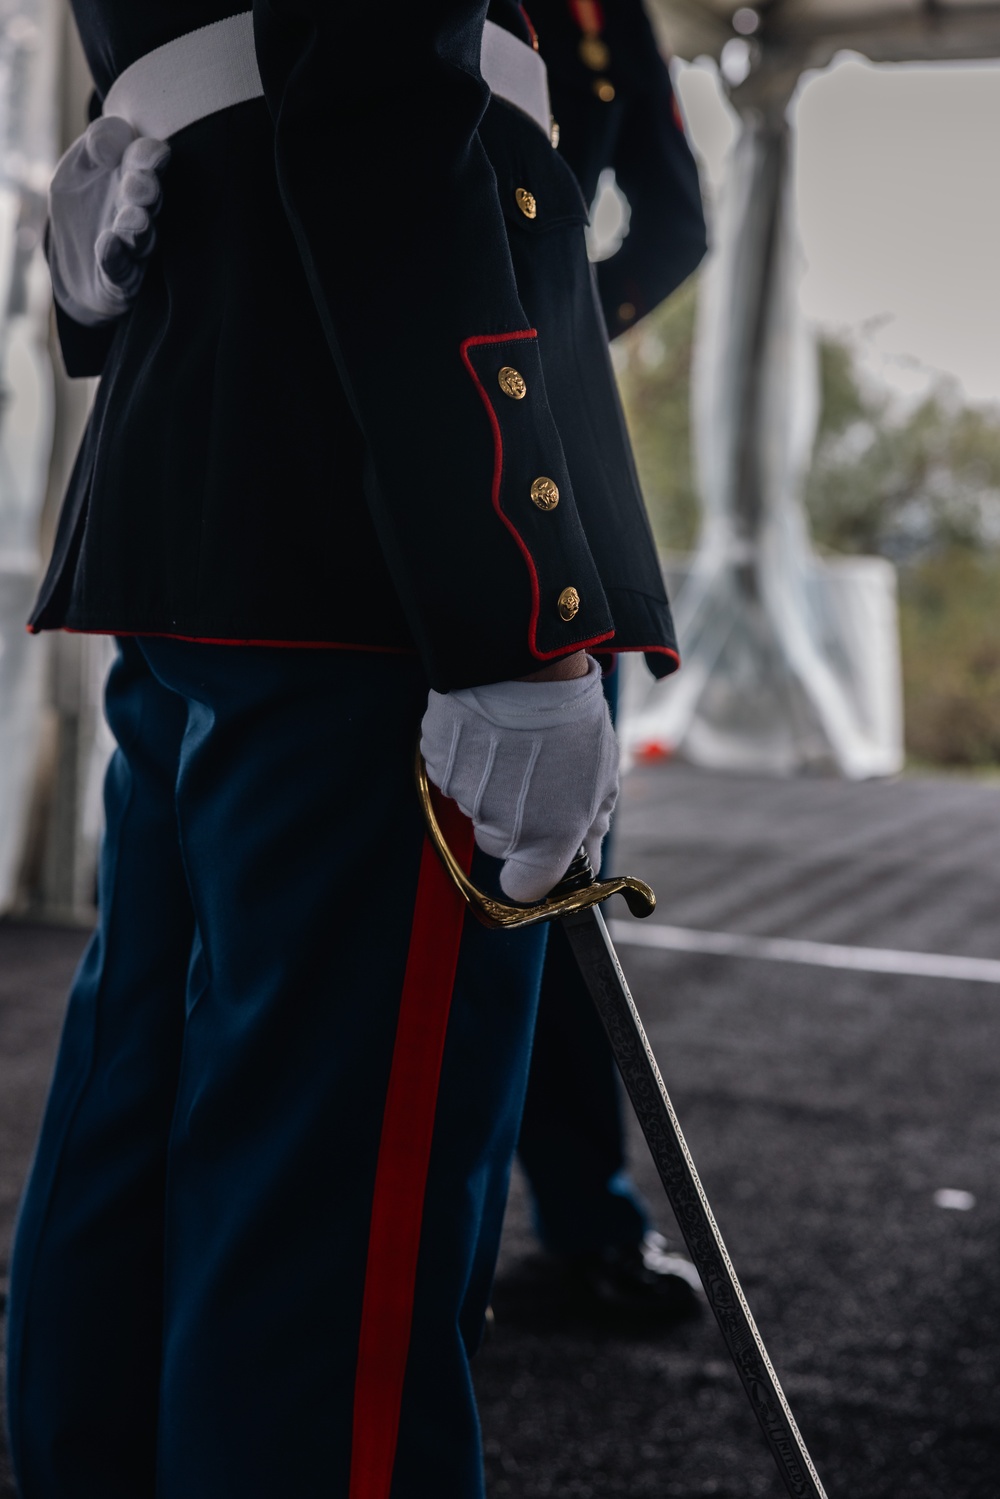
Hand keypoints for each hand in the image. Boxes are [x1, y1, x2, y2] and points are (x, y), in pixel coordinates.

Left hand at [47, 116, 170, 326]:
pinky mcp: (120, 277)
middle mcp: (139, 211)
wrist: (78, 266)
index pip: (147, 159)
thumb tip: (110, 147)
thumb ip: (96, 142)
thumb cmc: (84, 203)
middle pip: (147, 198)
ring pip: (140, 237)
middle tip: (145, 185)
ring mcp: (131, 247)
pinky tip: (108, 243)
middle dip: (144, 191)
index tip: (155, 154)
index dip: (150, 156)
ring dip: (137, 227)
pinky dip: (113, 256)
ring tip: (134, 218)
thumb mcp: (79, 165)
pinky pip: (118, 268)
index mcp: (134, 177)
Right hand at [421, 656, 618, 902]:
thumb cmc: (573, 724)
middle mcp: (499, 829)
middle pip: (497, 843)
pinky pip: (453, 774)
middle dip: (513, 819)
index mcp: (545, 840)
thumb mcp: (601, 779)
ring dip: (491, 783)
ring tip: (514, 743)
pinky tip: (487, 730)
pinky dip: (466, 759)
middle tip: (533, 776)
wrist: (524, 668)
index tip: (540, 854)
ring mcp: (464, 798)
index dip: (532, 874)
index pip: (526, 889)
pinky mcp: (439, 765)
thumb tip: (586, 856)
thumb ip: (591, 826)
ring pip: (475, 805)